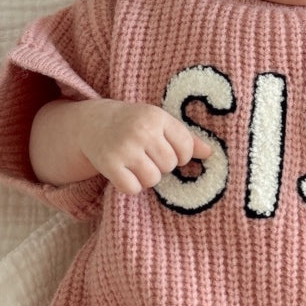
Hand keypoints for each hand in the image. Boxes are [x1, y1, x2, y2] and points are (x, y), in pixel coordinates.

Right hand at [69, 100, 211, 194]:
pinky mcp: (109, 164)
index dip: (180, 156)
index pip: (185, 148)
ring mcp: (124, 147)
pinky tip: (123, 173)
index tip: (166, 151)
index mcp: (157, 117)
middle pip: (169, 166)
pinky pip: (132, 188)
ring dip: (146, 178)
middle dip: (160, 166)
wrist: (93, 122)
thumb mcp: (159, 122)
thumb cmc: (134, 124)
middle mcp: (141, 130)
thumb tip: (211, 155)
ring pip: (152, 180)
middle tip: (145, 156)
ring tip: (135, 164)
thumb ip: (185, 138)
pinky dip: (130, 186)